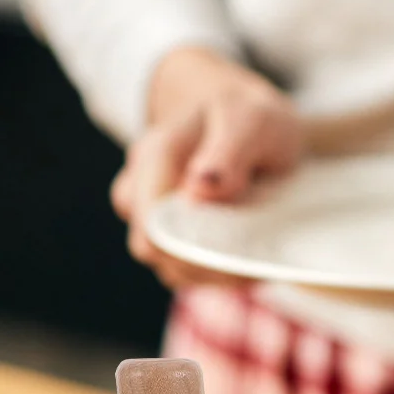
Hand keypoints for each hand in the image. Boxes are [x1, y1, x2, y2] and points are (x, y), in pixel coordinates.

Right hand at [111, 46, 302, 289]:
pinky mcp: (171, 233)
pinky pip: (182, 271)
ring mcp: (152, 212)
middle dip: (201, 264)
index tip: (237, 249)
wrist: (247, 118)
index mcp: (155, 156)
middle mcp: (142, 186)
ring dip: (210, 273)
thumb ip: (228, 152)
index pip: (151, 223)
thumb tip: (199, 190)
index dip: (191, 247)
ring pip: (167, 267)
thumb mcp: (251, 122)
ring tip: (250, 256)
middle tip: (249, 256)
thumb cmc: (250, 118)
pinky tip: (243, 261)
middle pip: (151, 250)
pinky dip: (214, 275)